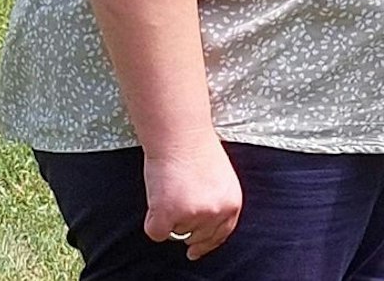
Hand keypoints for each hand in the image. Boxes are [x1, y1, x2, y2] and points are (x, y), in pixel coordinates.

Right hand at [141, 135, 242, 259]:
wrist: (180, 134)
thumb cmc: (197, 149)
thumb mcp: (221, 179)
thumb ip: (217, 203)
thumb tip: (203, 229)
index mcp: (232, 203)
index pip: (221, 234)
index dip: (206, 242)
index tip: (195, 250)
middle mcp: (216, 212)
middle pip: (194, 236)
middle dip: (184, 224)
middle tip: (177, 198)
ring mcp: (192, 215)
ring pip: (173, 232)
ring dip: (168, 215)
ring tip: (171, 187)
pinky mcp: (168, 214)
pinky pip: (156, 232)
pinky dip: (152, 219)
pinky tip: (157, 196)